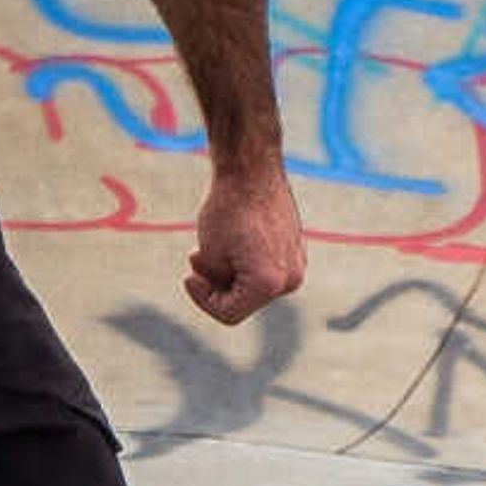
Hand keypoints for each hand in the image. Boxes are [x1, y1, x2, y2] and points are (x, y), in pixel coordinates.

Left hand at [183, 165, 305, 325]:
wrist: (252, 171)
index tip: (188, 275)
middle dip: (215, 285)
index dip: (203, 299)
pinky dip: (242, 263)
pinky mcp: (295, 252)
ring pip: (251, 287)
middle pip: (242, 301)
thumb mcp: (210, 256)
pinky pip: (263, 270)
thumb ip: (217, 283)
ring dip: (227, 274)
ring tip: (208, 246)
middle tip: (196, 255)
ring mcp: (296, 265)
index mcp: (270, 284)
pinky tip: (228, 240)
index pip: (229, 313)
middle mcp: (290, 279)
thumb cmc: (227, 211)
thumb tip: (226, 288)